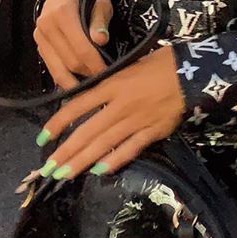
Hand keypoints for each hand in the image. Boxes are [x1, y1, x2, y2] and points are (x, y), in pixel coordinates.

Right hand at [33, 0, 112, 87]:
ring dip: (77, 81)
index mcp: (62, 13)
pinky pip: (52, 69)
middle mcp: (46, 26)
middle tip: (105, 78)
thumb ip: (99, 21)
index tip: (109, 72)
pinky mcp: (39, 46)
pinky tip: (79, 83)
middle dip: (88, 72)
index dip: (95, 63)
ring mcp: (40, 37)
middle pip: (70, 61)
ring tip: (93, 84)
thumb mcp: (100, 2)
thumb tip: (100, 41)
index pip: (80, 48)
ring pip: (59, 70)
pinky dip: (66, 78)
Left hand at [35, 47, 185, 179]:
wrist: (193, 72)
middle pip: (87, 131)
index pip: (78, 105)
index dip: (58, 122)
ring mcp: (136, 120)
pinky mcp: (153, 132)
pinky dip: (114, 161)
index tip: (43, 137)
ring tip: (65, 174)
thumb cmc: (162, 62)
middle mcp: (120, 105)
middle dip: (66, 152)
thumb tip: (92, 97)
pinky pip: (130, 149)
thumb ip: (111, 82)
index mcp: (113, 84)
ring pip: (104, 144)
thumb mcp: (131, 65)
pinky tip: (99, 172)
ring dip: (82, 161)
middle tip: (48, 169)